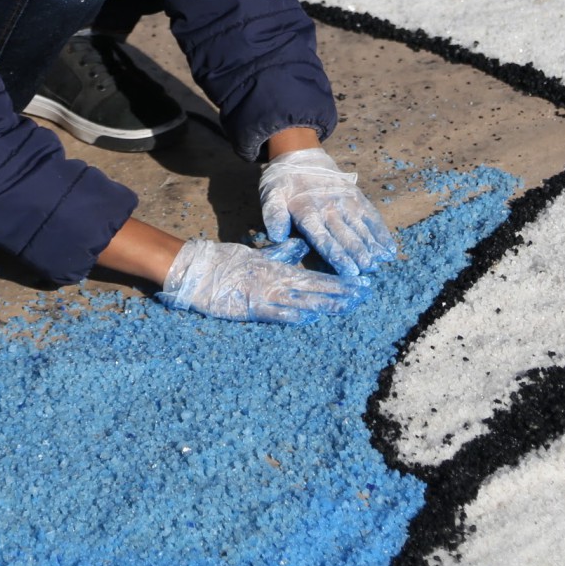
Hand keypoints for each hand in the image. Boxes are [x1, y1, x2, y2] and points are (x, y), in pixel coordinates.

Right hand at [157, 237, 367, 323]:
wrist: (199, 270)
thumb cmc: (228, 262)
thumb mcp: (260, 255)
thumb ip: (282, 253)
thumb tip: (301, 246)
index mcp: (280, 269)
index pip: (317, 277)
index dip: (341, 282)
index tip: (362, 285)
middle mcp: (277, 281)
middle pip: (315, 288)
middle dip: (341, 292)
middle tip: (365, 294)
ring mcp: (265, 295)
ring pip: (301, 301)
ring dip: (325, 304)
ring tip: (348, 306)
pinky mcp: (250, 309)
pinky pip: (275, 313)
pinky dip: (293, 316)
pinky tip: (310, 319)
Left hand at [258, 147, 397, 276]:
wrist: (301, 156)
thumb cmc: (284, 183)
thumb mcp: (271, 196)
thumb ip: (273, 215)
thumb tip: (277, 236)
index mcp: (307, 212)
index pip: (324, 239)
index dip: (337, 255)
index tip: (349, 271)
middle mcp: (329, 209)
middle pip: (346, 236)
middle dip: (358, 254)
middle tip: (368, 270)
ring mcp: (346, 202)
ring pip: (361, 227)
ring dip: (371, 245)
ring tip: (380, 261)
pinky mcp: (356, 197)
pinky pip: (371, 216)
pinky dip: (381, 232)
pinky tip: (388, 247)